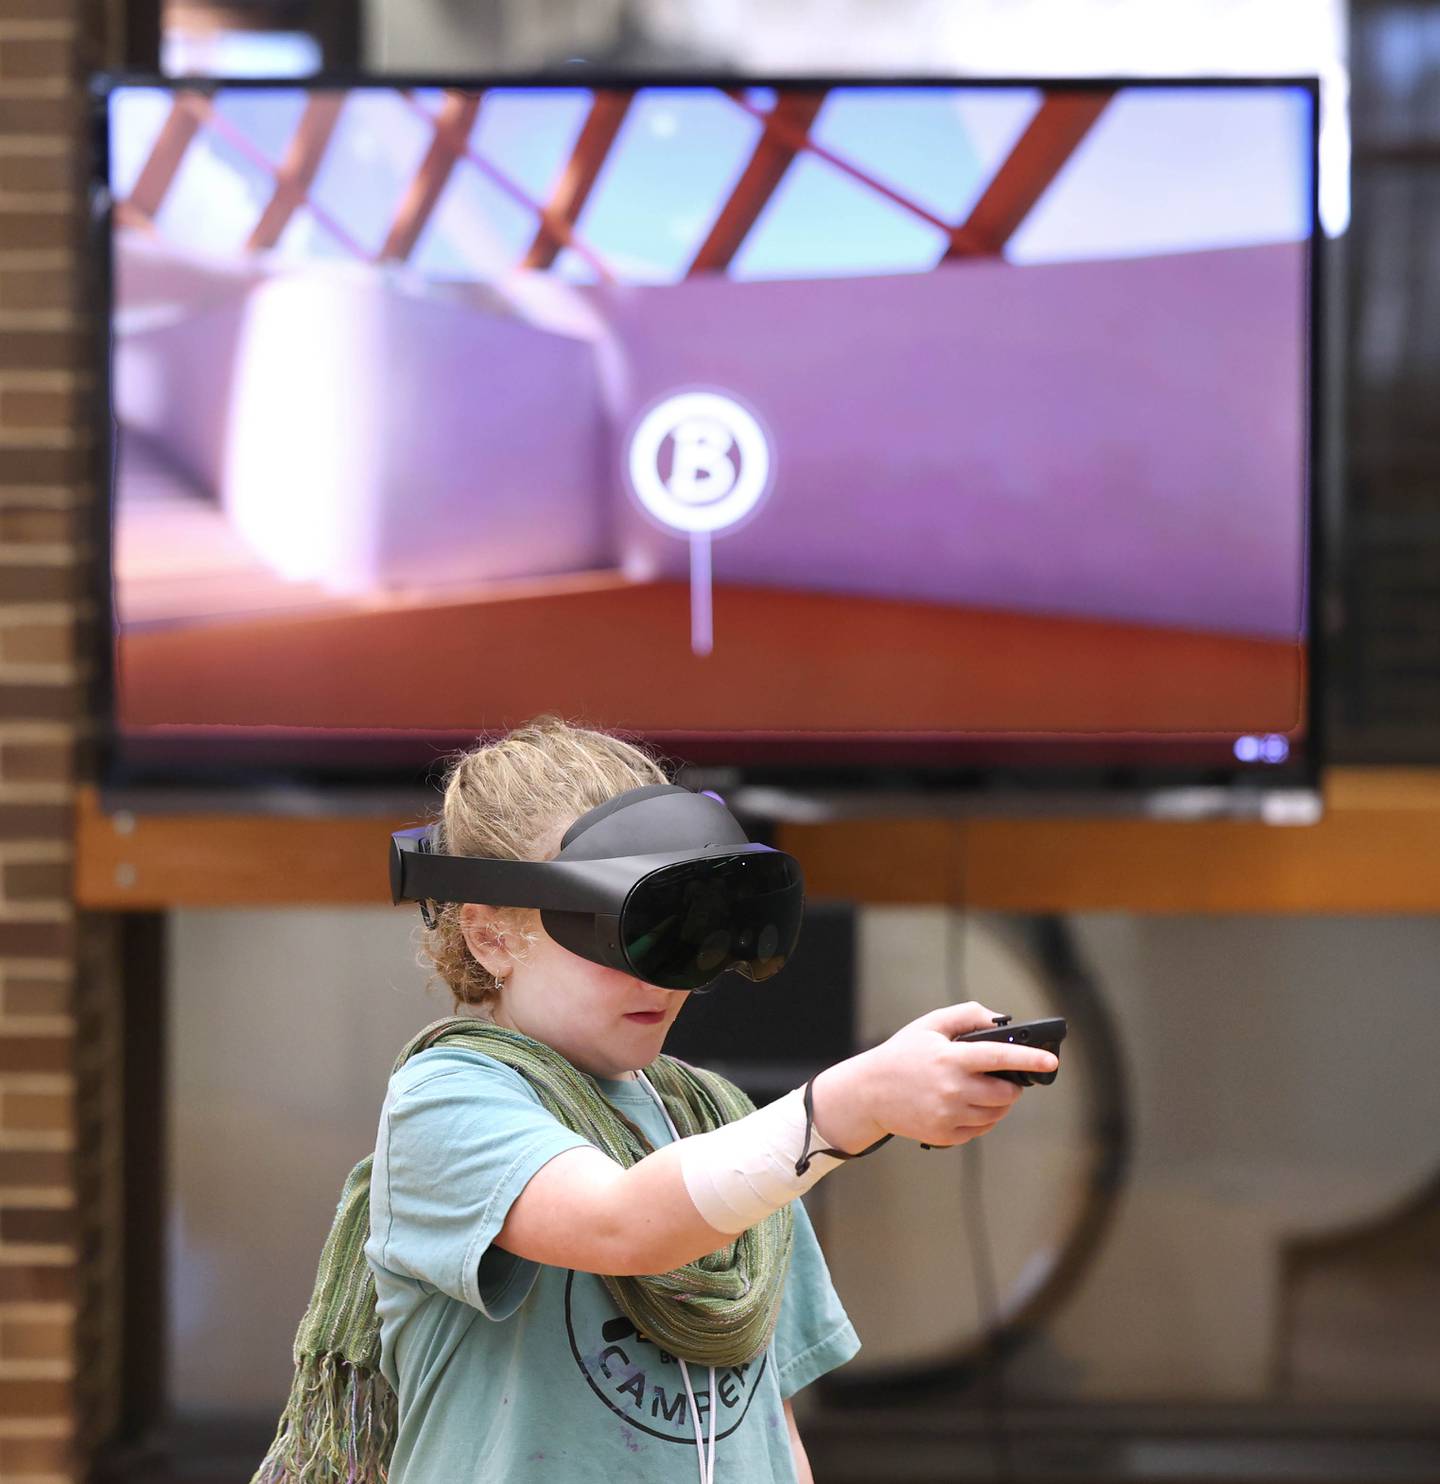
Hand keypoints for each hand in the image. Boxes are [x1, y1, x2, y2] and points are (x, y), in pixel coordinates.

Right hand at [809, 1002, 1059, 1152]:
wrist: (868, 1093)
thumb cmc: (901, 1056)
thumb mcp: (929, 1025)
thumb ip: (966, 1015)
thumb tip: (999, 1020)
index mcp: (951, 1058)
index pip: (999, 1057)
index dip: (1029, 1058)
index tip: (1051, 1060)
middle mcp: (952, 1089)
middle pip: (1005, 1092)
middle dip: (1012, 1084)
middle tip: (1004, 1077)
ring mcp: (949, 1115)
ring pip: (996, 1113)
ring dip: (999, 1102)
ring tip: (982, 1090)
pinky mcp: (945, 1135)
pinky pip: (980, 1129)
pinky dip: (982, 1118)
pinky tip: (967, 1105)